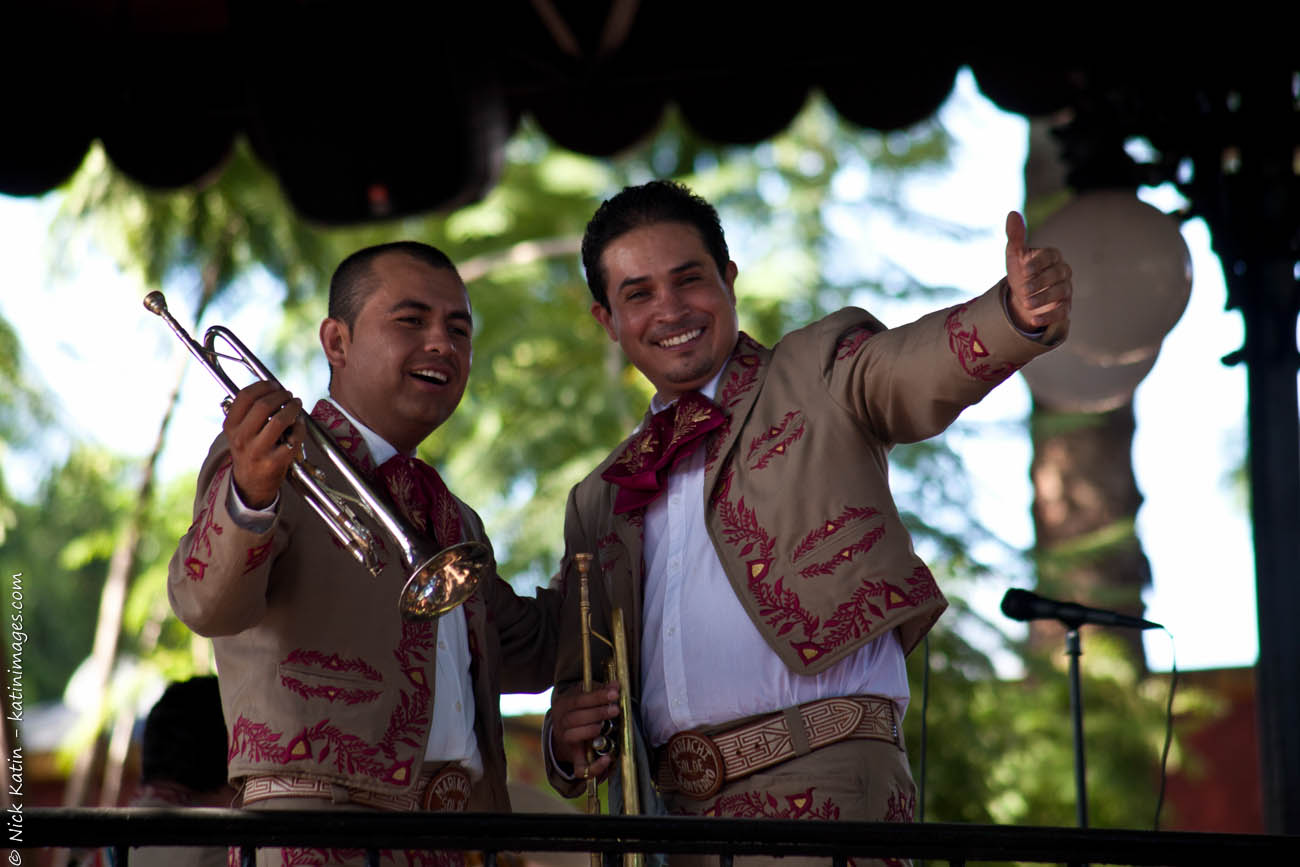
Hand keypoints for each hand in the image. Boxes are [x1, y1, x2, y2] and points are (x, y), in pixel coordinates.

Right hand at [223, 380, 305, 508]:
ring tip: (296, 404)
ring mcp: (258, 451)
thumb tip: (273, 388)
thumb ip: (250, 412)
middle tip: (288, 394)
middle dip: (280, 395)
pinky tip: (300, 422)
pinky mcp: (275, 462)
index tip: (274, 384)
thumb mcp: (239, 432)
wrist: (251, 484)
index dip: (263, 386)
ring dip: (292, 407)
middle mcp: (242, 438)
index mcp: (231, 427)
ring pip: (280, 420)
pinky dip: (300, 426)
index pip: (245, 396)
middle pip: (263, 405)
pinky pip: (294, 436)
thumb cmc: (250, 451)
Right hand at [550, 682, 620, 779]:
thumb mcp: (585, 696)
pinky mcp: (574, 758)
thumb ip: (600, 691)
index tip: (614, 694)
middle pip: (575, 717)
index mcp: (563, 704)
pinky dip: (595, 766)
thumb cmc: (579, 709)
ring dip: (592, 730)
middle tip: (615, 710)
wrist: (563, 733)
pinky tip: (608, 759)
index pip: (579, 699)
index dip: (597, 697)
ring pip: (573, 736)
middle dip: (598, 713)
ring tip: (606, 725)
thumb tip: (616, 685)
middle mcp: (560, 722)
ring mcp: (565, 740)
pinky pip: (581, 768)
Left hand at [1005, 211, 1072, 331]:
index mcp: (1052, 256)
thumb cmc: (1020, 272)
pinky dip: (1049, 316)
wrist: (1022, 297)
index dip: (1038, 262)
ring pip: (1061, 292)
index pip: (1051, 255)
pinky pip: (1062, 312)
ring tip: (1025, 304)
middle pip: (1058, 274)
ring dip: (1043, 298)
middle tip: (1022, 289)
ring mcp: (1065, 290)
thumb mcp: (1015, 255)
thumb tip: (1012, 214)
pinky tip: (1034, 319)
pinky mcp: (1064, 307)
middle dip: (1040, 282)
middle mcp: (1062, 271)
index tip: (1023, 269)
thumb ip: (1015, 236)